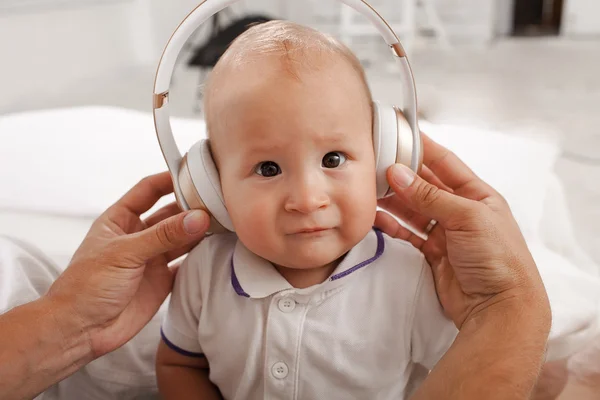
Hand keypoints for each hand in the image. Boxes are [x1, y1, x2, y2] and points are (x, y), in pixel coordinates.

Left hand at [46, 172, 208, 356]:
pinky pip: (187, 264)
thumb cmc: (86, 287)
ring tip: (223, 223)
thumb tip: (197, 218)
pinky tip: (216, 250)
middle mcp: (138, 237)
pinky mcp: (162, 281)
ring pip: (182, 238)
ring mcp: (151, 259)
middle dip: (191, 207)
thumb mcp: (125, 253)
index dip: (169, 179)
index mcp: (120, 221)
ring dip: (199, 232)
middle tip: (217, 202)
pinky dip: (201, 258)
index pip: (148, 190)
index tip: (194, 172)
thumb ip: (163, 235)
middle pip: (170, 213)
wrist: (81, 331)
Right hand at [375, 134, 550, 328]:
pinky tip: (378, 218)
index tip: (400, 134)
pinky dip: (393, 225)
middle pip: (425, 186)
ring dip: (394, 200)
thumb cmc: (498, 258)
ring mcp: (447, 233)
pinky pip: (409, 233)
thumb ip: (429, 196)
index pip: (446, 163)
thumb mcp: (467, 217)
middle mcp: (461, 211)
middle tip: (376, 164)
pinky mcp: (433, 253)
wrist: (499, 307)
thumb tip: (398, 172)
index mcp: (478, 195)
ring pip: (413, 209)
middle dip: (402, 175)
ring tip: (371, 190)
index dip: (423, 148)